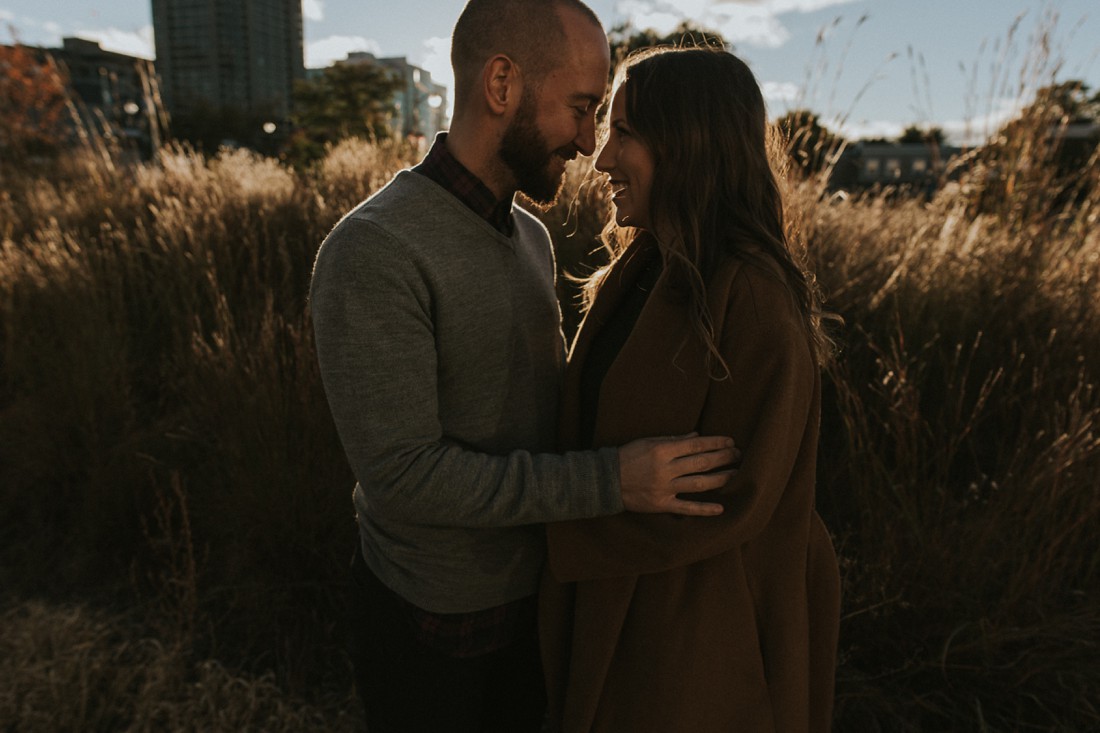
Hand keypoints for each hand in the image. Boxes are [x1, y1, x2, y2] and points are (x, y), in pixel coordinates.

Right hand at [618, 433, 739, 515]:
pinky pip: (686, 508)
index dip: (716, 443)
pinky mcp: (661, 505)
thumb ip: (674, 440)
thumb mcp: (648, 442)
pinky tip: (720, 508)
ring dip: (721, 478)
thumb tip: (697, 437)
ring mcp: (664, 488)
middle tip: (739, 455)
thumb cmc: (627, 456)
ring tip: (736, 474)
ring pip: (699, 484)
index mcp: (662, 450)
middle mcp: (665, 469)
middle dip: (723, 458)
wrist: (606, 480)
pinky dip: (704, 509)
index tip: (730, 441)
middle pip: (702, 463)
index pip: (696, 445)